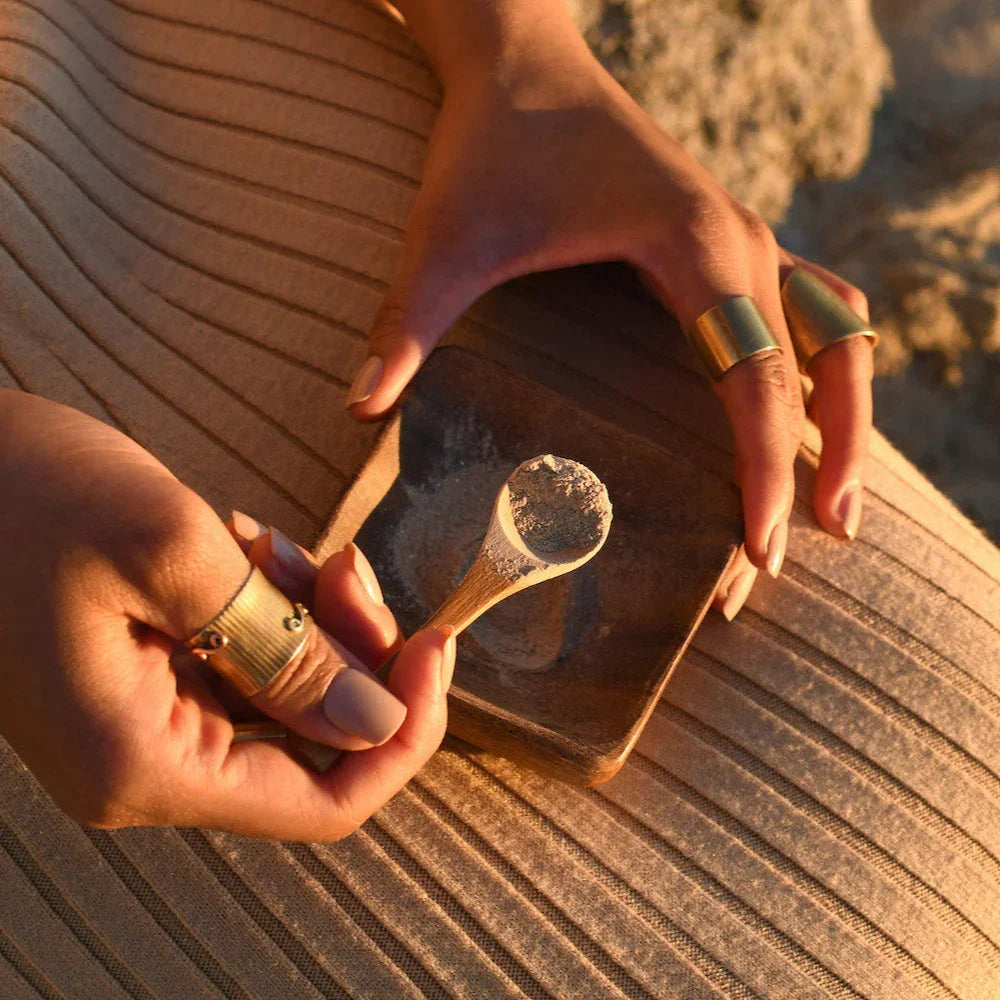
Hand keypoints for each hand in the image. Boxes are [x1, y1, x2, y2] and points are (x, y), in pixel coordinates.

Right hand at [0, 390, 454, 838]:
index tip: (434, 646)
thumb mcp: (170, 552)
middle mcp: (145, 761)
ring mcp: (144, 720)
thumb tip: (379, 721)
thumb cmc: (25, 494)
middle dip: (350, 648)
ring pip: (287, 692)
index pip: (324, 802)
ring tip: (266, 544)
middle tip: (341, 563)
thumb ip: (285, 649)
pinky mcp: (147, 676)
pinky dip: (267, 603)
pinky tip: (240, 549)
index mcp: (143, 762)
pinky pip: (248, 658)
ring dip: (304, 614)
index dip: (400, 731)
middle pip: (315, 740)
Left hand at [346, 4, 872, 618]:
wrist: (521, 59)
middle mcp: (741, 240)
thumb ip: (408, 324)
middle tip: (828, 537)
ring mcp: (745, 235)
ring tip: (836, 504)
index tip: (759, 550)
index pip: (755, 377)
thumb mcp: (447, 238)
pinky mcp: (726, 239)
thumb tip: (359, 411)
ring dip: (847, 413)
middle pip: (827, 358)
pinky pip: (807, 308)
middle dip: (835, 453)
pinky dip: (819, 370)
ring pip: (837, 331)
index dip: (764, 470)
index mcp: (695, 245)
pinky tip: (801, 423)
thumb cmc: (490, 142)